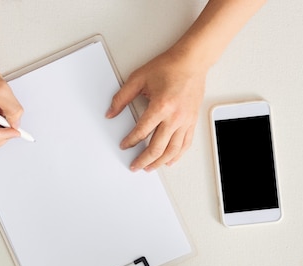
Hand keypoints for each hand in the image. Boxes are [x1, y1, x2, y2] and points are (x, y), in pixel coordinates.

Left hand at [107, 48, 205, 170]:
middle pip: (157, 147)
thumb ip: (121, 97)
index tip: (124, 145)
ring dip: (159, 162)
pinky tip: (170, 161)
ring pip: (172, 150)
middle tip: (135, 165)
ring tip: (149, 167)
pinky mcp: (192, 121)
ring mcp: (186, 121)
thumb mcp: (139, 78)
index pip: (141, 132)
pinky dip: (177, 155)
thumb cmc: (169, 67)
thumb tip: (111, 113)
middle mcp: (175, 117)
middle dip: (143, 159)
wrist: (192, 61)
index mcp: (161, 106)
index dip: (130, 141)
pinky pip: (185, 144)